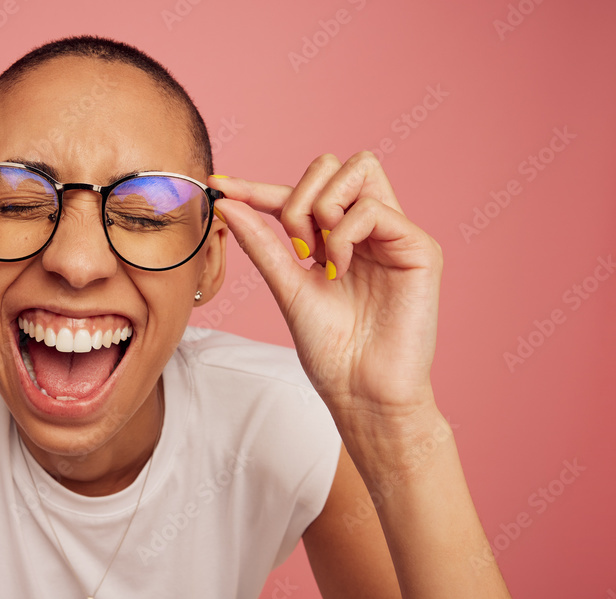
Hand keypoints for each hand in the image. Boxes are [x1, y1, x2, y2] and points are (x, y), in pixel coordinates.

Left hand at [211, 152, 442, 435]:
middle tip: (295, 248)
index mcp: (338, 238)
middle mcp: (368, 229)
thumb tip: (227, 202)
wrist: (361, 391)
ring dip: (322, 208)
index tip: (222, 184)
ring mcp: (395, 234)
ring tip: (319, 257)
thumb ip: (262, 244)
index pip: (299, 193)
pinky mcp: (419, 247)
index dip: (258, 186)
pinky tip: (341, 269)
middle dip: (299, 197)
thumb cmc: (330, 349)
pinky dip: (345, 234)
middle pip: (333, 164)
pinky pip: (373, 209)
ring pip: (359, 168)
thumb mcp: (285, 287)